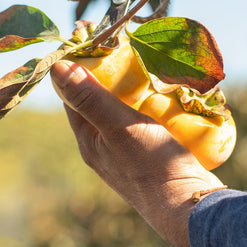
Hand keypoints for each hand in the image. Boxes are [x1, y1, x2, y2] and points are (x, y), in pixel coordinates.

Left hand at [51, 60, 224, 246]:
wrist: (188, 205)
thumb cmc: (151, 166)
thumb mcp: (118, 127)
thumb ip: (89, 99)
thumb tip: (57, 66)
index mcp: (88, 140)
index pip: (73, 96)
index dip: (78, 68)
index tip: (92, 41)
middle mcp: (103, 145)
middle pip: (99, 100)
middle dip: (109, 74)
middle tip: (124, 48)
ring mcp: (127, 148)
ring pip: (123, 108)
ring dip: (131, 87)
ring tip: (145, 64)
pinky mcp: (150, 150)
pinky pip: (144, 117)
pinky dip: (149, 101)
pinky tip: (164, 91)